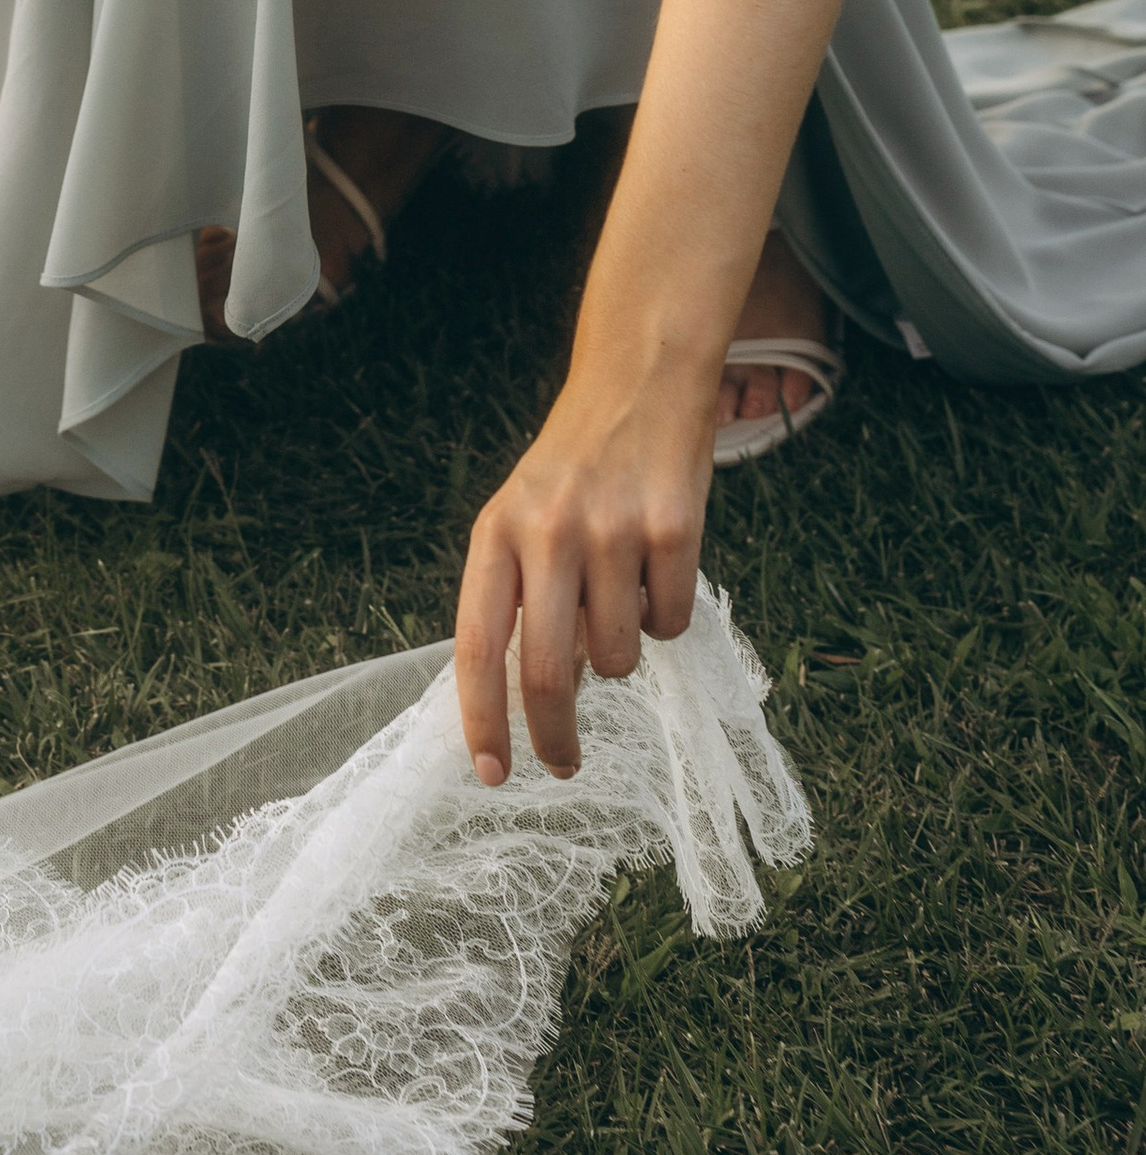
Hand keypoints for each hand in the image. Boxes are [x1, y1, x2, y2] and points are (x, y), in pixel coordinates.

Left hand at [453, 344, 708, 783]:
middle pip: (549, 672)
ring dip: (622, 652)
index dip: (482, 718)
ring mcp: (612, 529)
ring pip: (619, 657)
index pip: (478, 645)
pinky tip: (657, 567)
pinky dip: (665, 617)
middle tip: (564, 763)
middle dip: (555, 735)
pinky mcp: (676, 528)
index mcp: (496, 533)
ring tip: (620, 593)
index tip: (491, 774)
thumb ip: (515, 596)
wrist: (639, 380)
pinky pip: (670, 623)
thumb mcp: (519, 517)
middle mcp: (547, 532)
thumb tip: (521, 702)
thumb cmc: (573, 467)